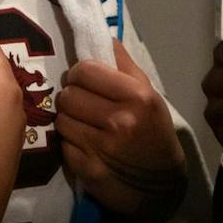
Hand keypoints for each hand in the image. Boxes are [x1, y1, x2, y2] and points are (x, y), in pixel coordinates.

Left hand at [55, 40, 186, 215]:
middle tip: (83, 102)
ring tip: (83, 122)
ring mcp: (101, 147)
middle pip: (68, 94)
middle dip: (72, 95)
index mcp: (136, 96)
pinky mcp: (88, 170)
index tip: (85, 80)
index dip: (80, 73)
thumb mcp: (149, 94)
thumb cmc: (153, 130)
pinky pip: (62, 144)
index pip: (85, 70)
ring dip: (68, 119)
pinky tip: (84, 143)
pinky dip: (70, 143)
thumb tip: (101, 37)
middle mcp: (118, 121)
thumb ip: (124, 64)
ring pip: (61, 118)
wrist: (161, 185)